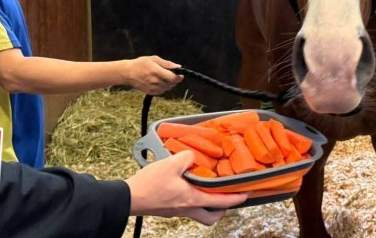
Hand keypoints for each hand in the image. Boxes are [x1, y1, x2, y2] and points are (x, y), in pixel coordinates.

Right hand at [123, 55, 182, 94]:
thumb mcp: (154, 59)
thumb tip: (178, 67)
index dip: (179, 77)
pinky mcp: (151, 92)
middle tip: (170, 73)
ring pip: (168, 88)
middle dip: (174, 79)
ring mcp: (153, 88)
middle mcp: (156, 81)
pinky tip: (159, 81)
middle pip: (172, 84)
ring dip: (169, 83)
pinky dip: (163, 87)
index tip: (180, 74)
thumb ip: (167, 64)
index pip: (173, 78)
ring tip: (163, 77)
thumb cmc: (141, 64)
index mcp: (157, 72)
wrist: (128, 73)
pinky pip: (162, 91)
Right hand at [126, 151, 247, 223]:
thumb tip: (193, 157)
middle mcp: (187, 209)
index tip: (247, 193)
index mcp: (193, 199)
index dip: (237, 198)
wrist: (128, 198)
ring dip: (208, 205)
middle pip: (211, 217)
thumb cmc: (150, 184)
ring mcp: (177, 211)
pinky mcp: (168, 209)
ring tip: (209, 190)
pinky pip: (187, 208)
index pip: (221, 202)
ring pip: (199, 214)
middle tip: (227, 196)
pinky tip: (190, 186)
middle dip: (222, 209)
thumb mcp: (171, 163)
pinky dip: (194, 200)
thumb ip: (187, 157)